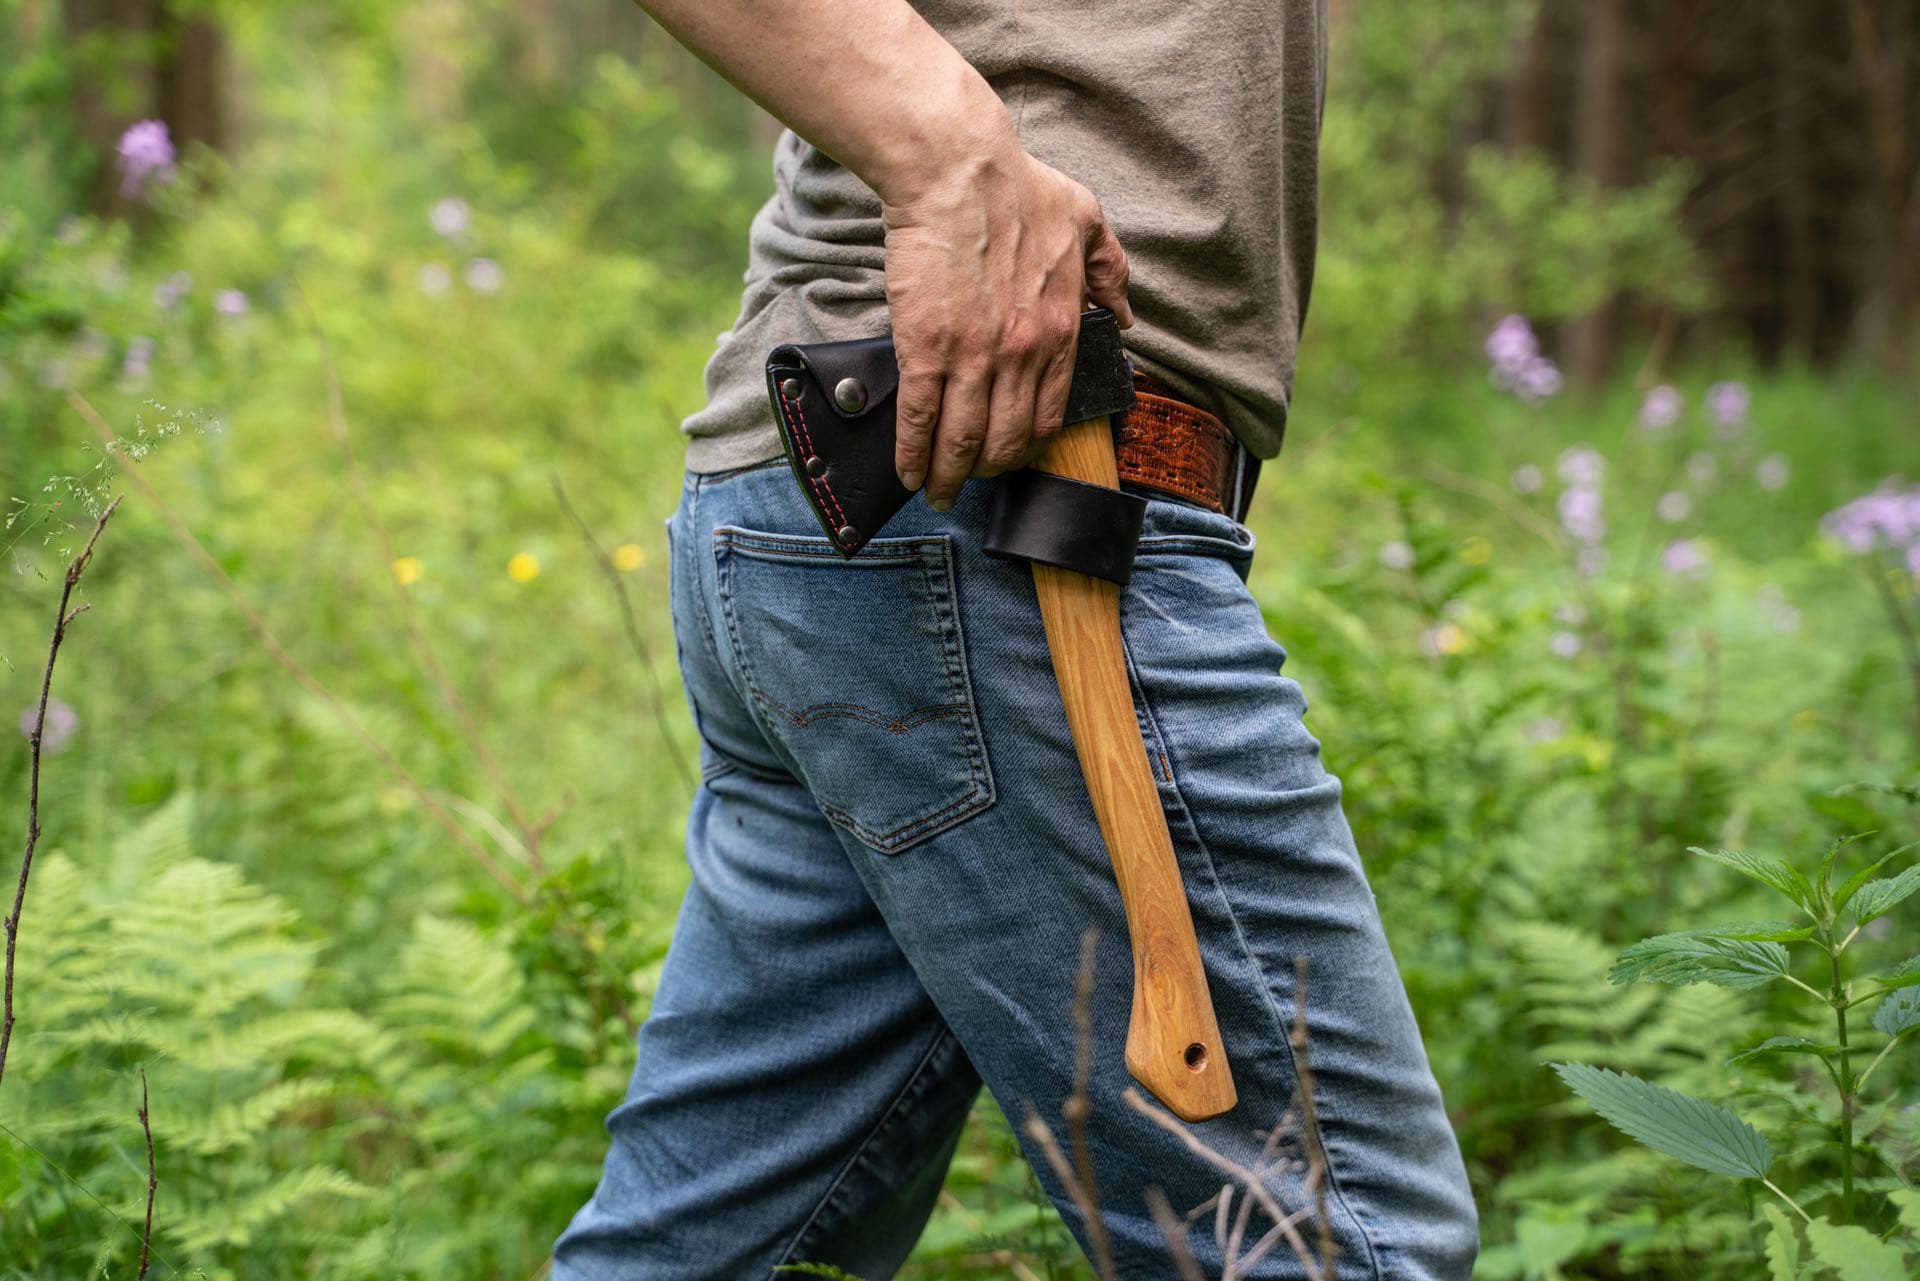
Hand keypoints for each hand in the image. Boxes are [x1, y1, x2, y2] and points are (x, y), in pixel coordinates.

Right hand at [879, 133, 1132, 509]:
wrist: (958, 169)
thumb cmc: (1017, 187)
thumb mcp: (1086, 221)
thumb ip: (1109, 272)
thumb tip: (1123, 315)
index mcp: (1062, 329)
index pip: (1049, 415)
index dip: (1026, 447)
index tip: (1009, 457)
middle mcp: (1023, 353)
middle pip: (1006, 441)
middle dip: (986, 472)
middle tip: (969, 481)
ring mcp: (974, 356)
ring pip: (964, 440)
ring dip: (948, 475)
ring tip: (936, 490)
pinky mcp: (927, 349)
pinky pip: (922, 418)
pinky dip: (914, 453)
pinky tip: (908, 470)